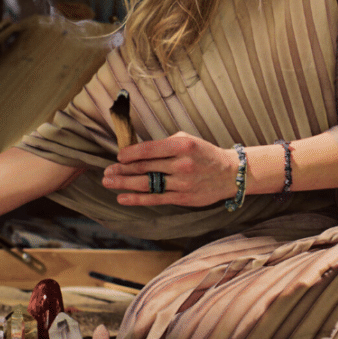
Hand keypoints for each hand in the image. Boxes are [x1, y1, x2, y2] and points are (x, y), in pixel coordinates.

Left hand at [102, 132, 237, 206]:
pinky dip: (137, 199)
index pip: (149, 150)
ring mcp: (182, 183)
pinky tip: (123, 197)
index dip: (129, 154)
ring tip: (108, 182)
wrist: (230, 173)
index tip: (118, 156)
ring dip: (124, 183)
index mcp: (181, 145)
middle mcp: (181, 164)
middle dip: (122, 169)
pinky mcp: (183, 198)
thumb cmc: (204, 153)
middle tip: (107, 171)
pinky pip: (155, 199)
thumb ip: (163, 144)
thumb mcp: (186, 139)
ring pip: (147, 184)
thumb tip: (136, 151)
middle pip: (144, 168)